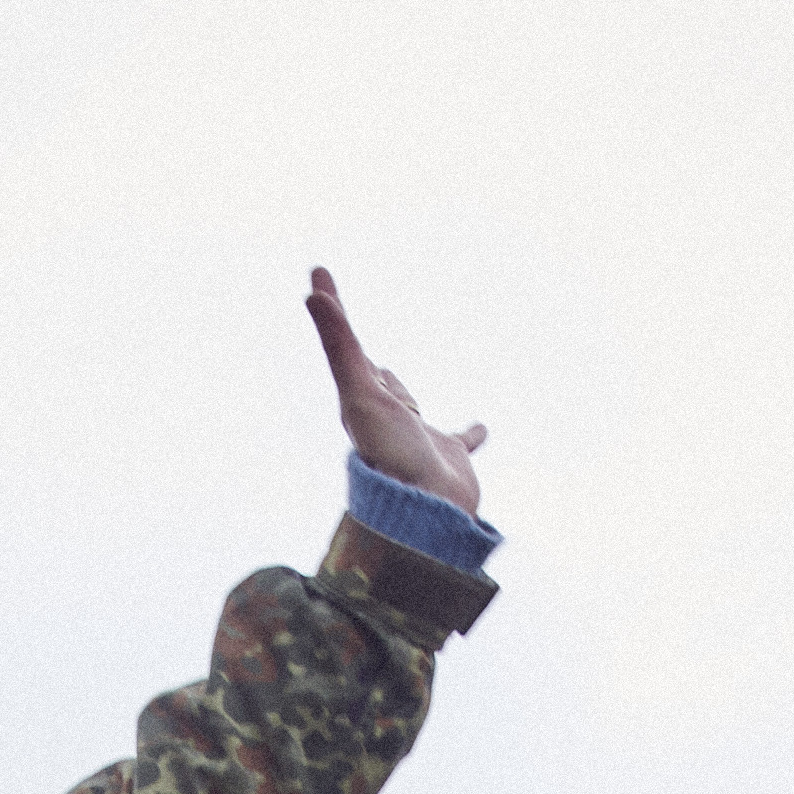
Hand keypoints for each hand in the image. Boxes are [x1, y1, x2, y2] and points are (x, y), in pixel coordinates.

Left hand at [307, 271, 487, 514]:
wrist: (426, 513)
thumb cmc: (390, 456)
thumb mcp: (360, 393)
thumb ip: (339, 344)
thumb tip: (312, 294)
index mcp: (361, 401)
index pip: (345, 345)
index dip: (332, 311)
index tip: (317, 279)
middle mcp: (386, 418)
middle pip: (374, 379)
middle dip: (362, 358)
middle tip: (352, 341)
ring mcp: (417, 438)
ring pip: (411, 409)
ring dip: (407, 396)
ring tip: (406, 395)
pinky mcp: (449, 458)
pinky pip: (461, 441)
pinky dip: (470, 434)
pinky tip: (480, 431)